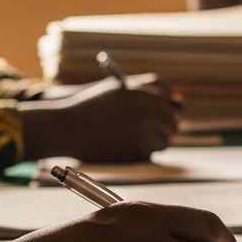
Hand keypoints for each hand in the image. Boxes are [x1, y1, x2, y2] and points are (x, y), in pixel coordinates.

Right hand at [21, 75, 179, 160]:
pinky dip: (147, 151)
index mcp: (140, 91)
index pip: (168, 98)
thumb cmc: (87, 109)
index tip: (167, 115)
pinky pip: (154, 150)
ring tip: (140, 141)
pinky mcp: (139, 146)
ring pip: (166, 137)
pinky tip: (131, 148)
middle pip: (171, 119)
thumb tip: (174, 102)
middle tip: (162, 133)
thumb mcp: (115, 92)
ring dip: (158, 140)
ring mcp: (144, 128)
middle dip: (168, 127)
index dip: (169, 108)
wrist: (67, 127)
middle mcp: (147, 108)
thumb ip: (142, 94)